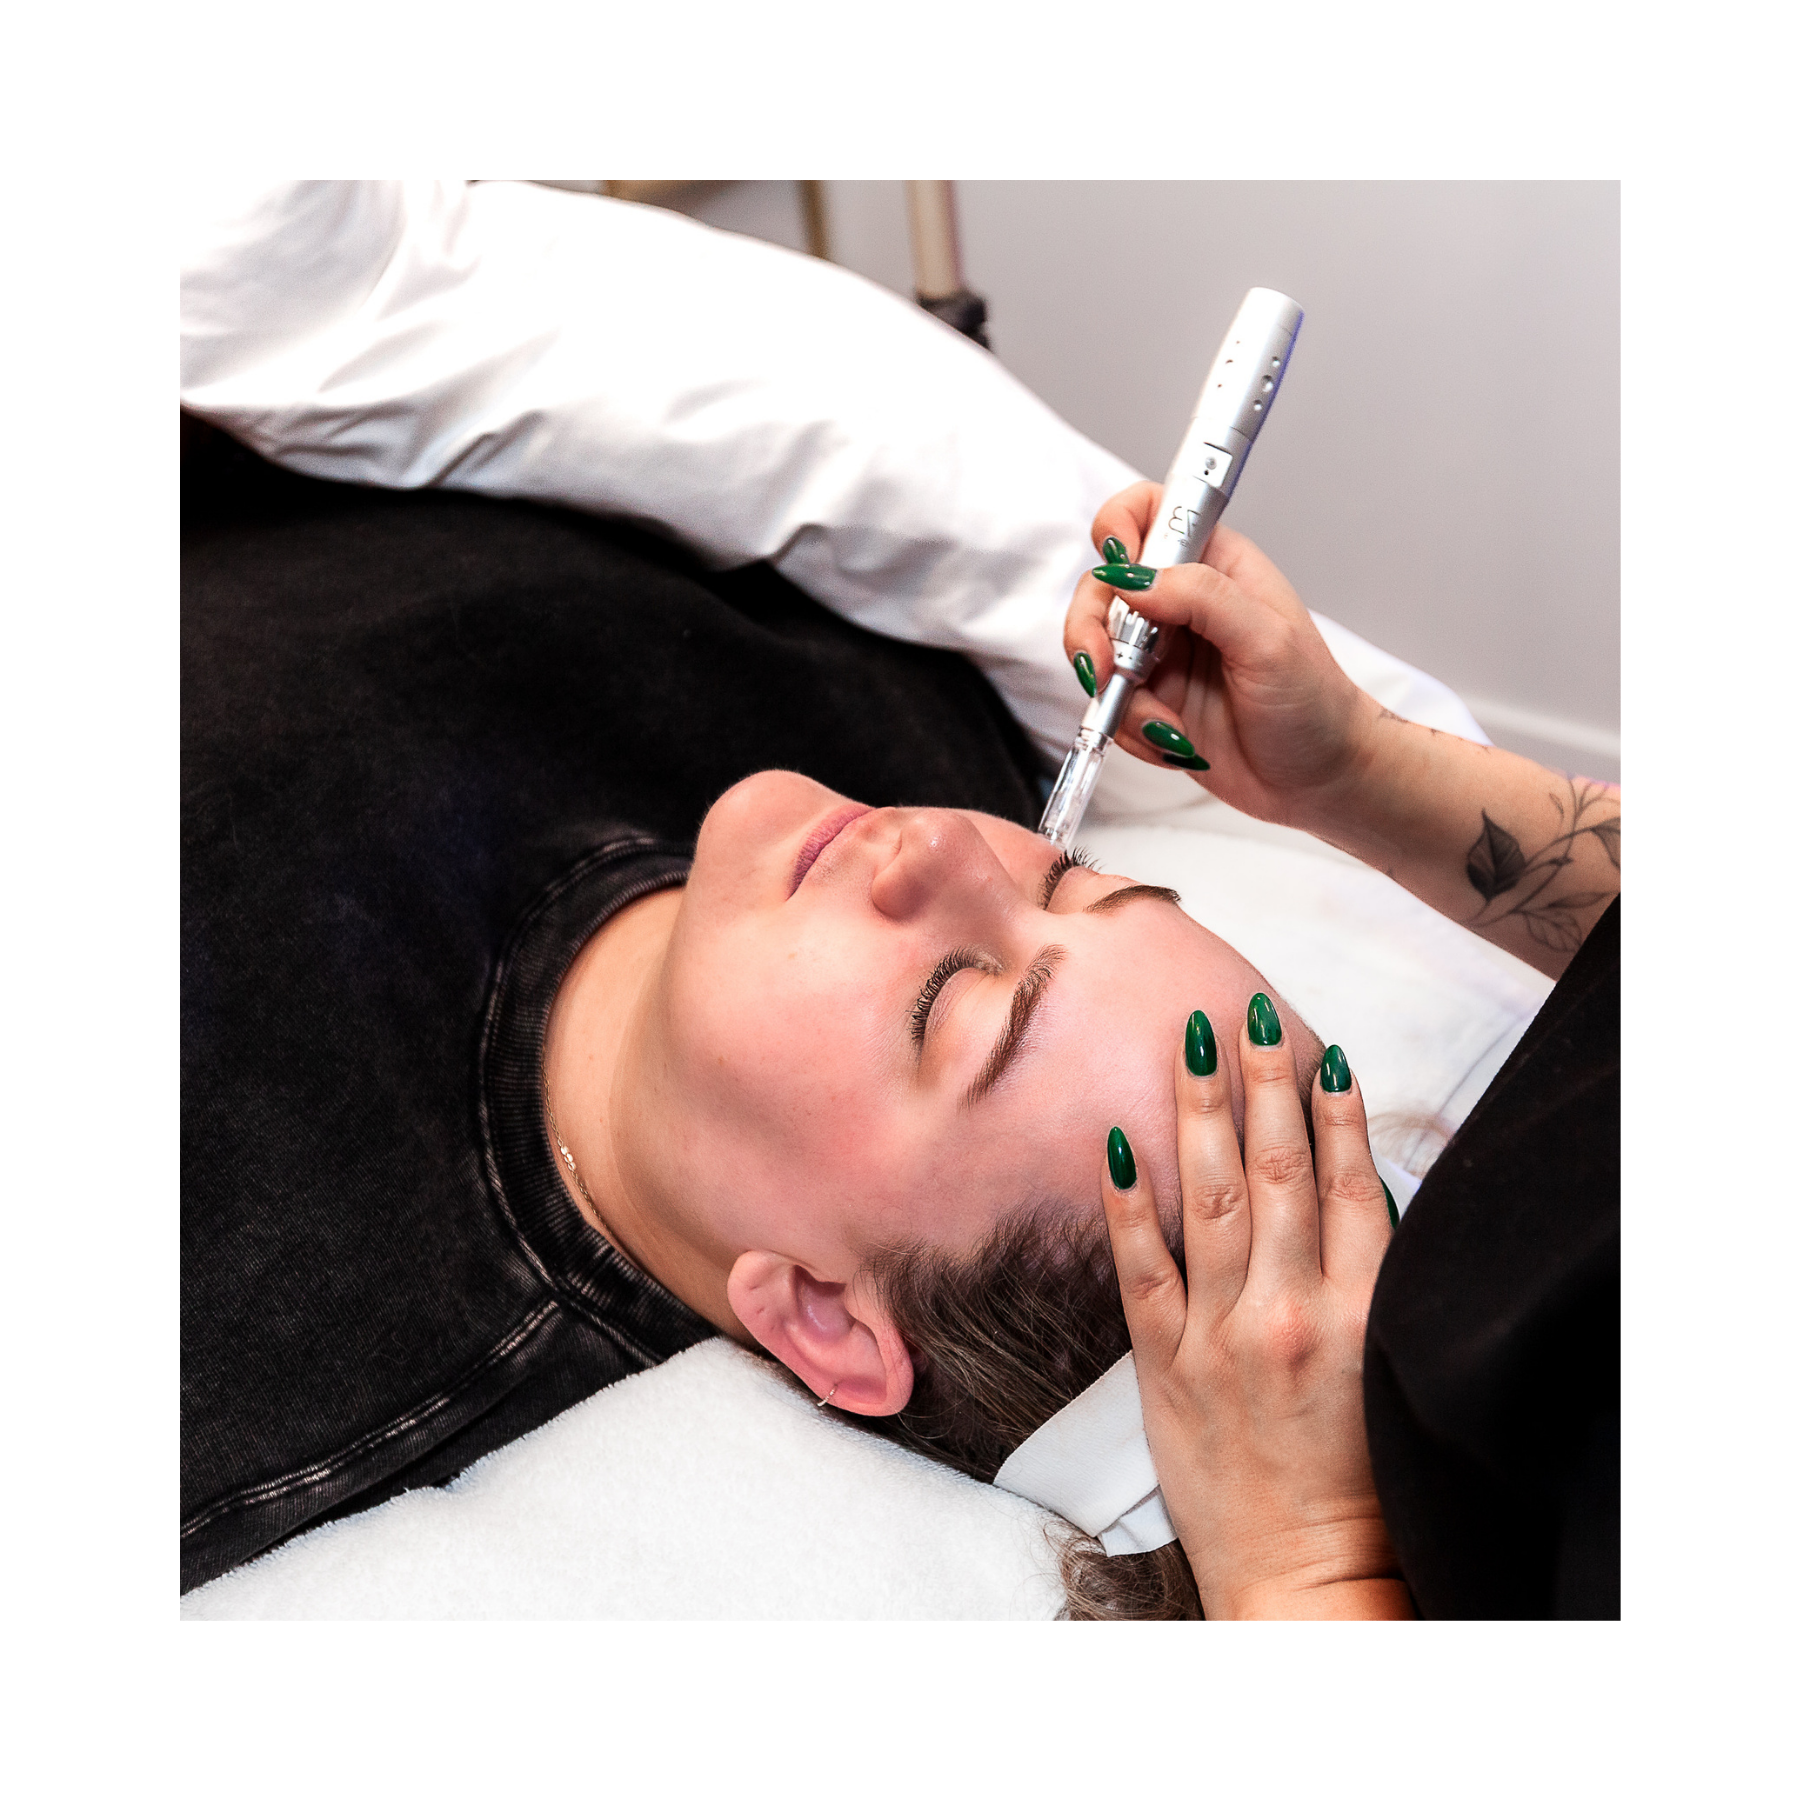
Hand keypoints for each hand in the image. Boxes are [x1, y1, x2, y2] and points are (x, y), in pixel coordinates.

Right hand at [1064, 484, 1378, 831]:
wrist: (1320, 780)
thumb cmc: (1314, 705)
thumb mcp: (1268, 641)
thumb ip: (1202, 597)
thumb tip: (1133, 578)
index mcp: (1216, 566)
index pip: (1148, 514)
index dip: (1119, 530)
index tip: (1118, 574)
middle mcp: (1181, 603)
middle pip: (1101, 588)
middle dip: (1093, 632)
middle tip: (1110, 670)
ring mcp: (1161, 653)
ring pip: (1096, 651)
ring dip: (1116, 695)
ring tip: (1161, 724)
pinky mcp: (1150, 700)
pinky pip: (1109, 706)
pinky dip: (1130, 730)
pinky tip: (1173, 742)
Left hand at [1100, 999, 1412, 1626]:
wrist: (1308, 1585)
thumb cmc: (1364, 1487)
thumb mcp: (1391, 1375)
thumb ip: (1370, 1286)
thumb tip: (1348, 1197)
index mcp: (1363, 1315)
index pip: (1349, 1186)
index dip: (1335, 1114)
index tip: (1321, 1053)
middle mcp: (1293, 1313)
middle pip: (1278, 1172)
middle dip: (1264, 1084)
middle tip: (1248, 1014)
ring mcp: (1222, 1336)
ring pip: (1211, 1199)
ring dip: (1202, 1113)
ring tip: (1194, 1043)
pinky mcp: (1166, 1366)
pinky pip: (1141, 1268)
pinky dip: (1128, 1203)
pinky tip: (1117, 1143)